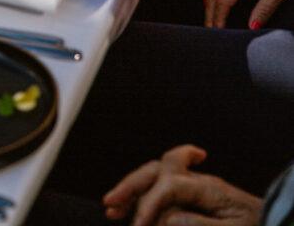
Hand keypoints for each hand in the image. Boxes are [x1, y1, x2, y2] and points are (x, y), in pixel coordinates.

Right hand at [103, 145, 261, 225]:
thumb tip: (165, 217)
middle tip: (111, 204)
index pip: (168, 184)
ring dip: (134, 186)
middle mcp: (201, 181)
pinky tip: (136, 206)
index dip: (149, 204)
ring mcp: (198, 187)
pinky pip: (165, 186)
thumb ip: (197, 223)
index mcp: (210, 188)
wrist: (277, 224)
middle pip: (158, 169)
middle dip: (132, 184)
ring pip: (157, 174)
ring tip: (114, 205)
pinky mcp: (196, 197)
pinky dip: (146, 193)